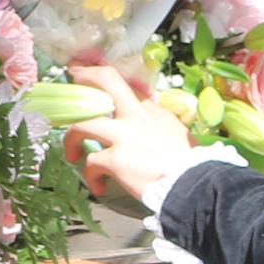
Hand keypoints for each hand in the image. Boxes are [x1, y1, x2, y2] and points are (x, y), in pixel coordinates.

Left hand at [61, 59, 195, 207]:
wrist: (193, 186)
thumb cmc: (189, 164)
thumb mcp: (177, 133)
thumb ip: (161, 124)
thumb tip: (153, 126)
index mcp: (152, 110)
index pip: (126, 85)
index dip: (105, 80)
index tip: (92, 81)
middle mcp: (136, 116)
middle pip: (106, 80)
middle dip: (85, 76)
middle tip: (73, 83)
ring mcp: (123, 136)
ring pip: (83, 124)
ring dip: (71, 139)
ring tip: (73, 155)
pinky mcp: (116, 159)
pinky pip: (91, 162)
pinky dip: (91, 176)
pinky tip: (99, 187)